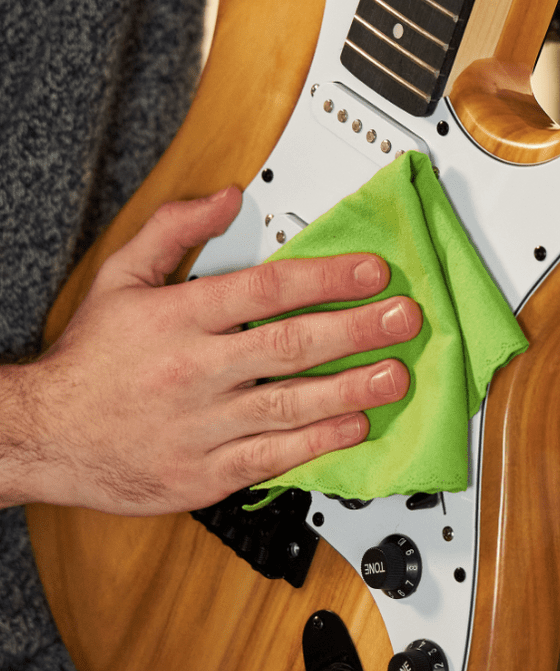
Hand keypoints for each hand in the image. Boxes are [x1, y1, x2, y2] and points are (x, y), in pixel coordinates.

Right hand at [13, 188, 420, 514]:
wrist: (46, 436)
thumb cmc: (90, 360)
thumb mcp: (118, 277)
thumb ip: (173, 229)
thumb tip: (228, 198)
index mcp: (178, 318)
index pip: (267, 289)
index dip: (327, 278)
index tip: (372, 272)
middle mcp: (194, 370)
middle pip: (290, 345)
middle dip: (355, 329)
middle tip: (402, 318)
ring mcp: (202, 425)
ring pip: (290, 404)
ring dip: (350, 388)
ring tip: (394, 373)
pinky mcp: (206, 472)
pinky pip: (272, 457)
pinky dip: (317, 442)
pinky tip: (354, 426)